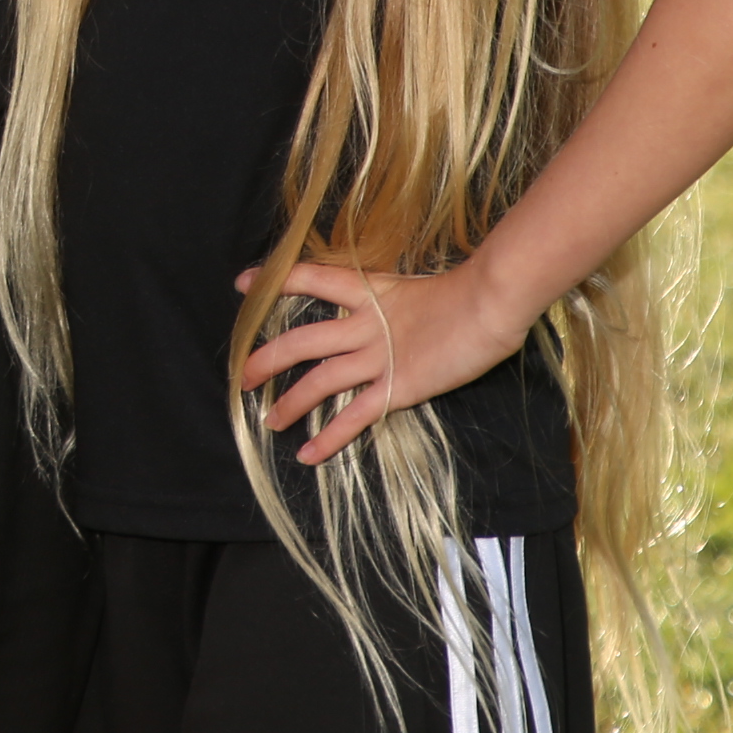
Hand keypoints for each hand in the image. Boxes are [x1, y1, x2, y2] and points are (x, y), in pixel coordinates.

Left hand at [233, 258, 532, 463]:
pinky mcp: (397, 388)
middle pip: (301, 340)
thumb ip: (392, 301)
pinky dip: (328, 437)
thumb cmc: (466, 293)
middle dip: (267, 359)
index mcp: (368, 290)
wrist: (488, 305)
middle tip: (243, 375)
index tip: (243, 283)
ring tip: (269, 420)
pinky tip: (307, 454)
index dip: (275, 280)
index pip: (309, 278)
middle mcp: (364, 324)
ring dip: (290, 402)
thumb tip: (384, 308)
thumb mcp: (417, 288)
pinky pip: (354, 416)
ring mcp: (378, 357)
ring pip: (319, 381)